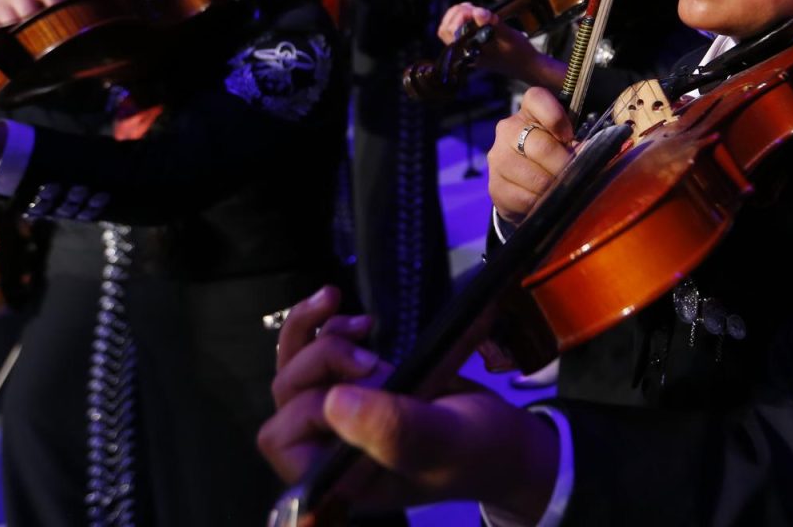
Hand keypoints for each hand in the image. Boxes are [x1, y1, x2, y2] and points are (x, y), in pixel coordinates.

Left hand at [258, 286, 557, 519]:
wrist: (508, 441)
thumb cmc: (480, 451)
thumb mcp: (445, 441)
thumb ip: (395, 429)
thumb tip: (334, 403)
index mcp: (341, 478)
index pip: (284, 441)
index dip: (309, 406)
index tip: (368, 382)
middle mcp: (331, 449)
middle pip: (288, 396)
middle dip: (323, 363)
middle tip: (374, 358)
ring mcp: (341, 416)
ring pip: (295, 367)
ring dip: (315, 334)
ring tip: (354, 315)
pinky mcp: (355, 385)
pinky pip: (317, 350)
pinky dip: (327, 325)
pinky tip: (361, 318)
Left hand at [436, 4, 562, 87]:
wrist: (528, 66)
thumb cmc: (520, 53)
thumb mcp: (509, 36)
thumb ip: (493, 24)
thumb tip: (478, 12)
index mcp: (471, 53)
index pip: (450, 32)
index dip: (458, 16)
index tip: (474, 10)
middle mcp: (467, 52)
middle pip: (445, 30)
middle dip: (455, 13)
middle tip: (471, 6)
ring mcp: (469, 49)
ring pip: (450, 30)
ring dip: (457, 15)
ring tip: (471, 8)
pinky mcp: (475, 45)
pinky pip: (459, 31)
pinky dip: (463, 19)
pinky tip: (475, 13)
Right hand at [488, 87, 574, 226]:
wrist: (525, 185)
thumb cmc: (552, 155)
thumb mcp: (565, 141)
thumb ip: (576, 141)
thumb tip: (589, 153)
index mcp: (528, 111)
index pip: (537, 98)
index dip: (556, 117)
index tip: (569, 137)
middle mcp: (507, 129)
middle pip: (540, 146)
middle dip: (563, 165)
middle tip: (575, 175)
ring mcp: (498, 158)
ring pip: (533, 177)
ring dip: (554, 188)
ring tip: (563, 191)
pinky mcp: (495, 186)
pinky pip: (524, 198)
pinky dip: (541, 203)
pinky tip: (547, 201)